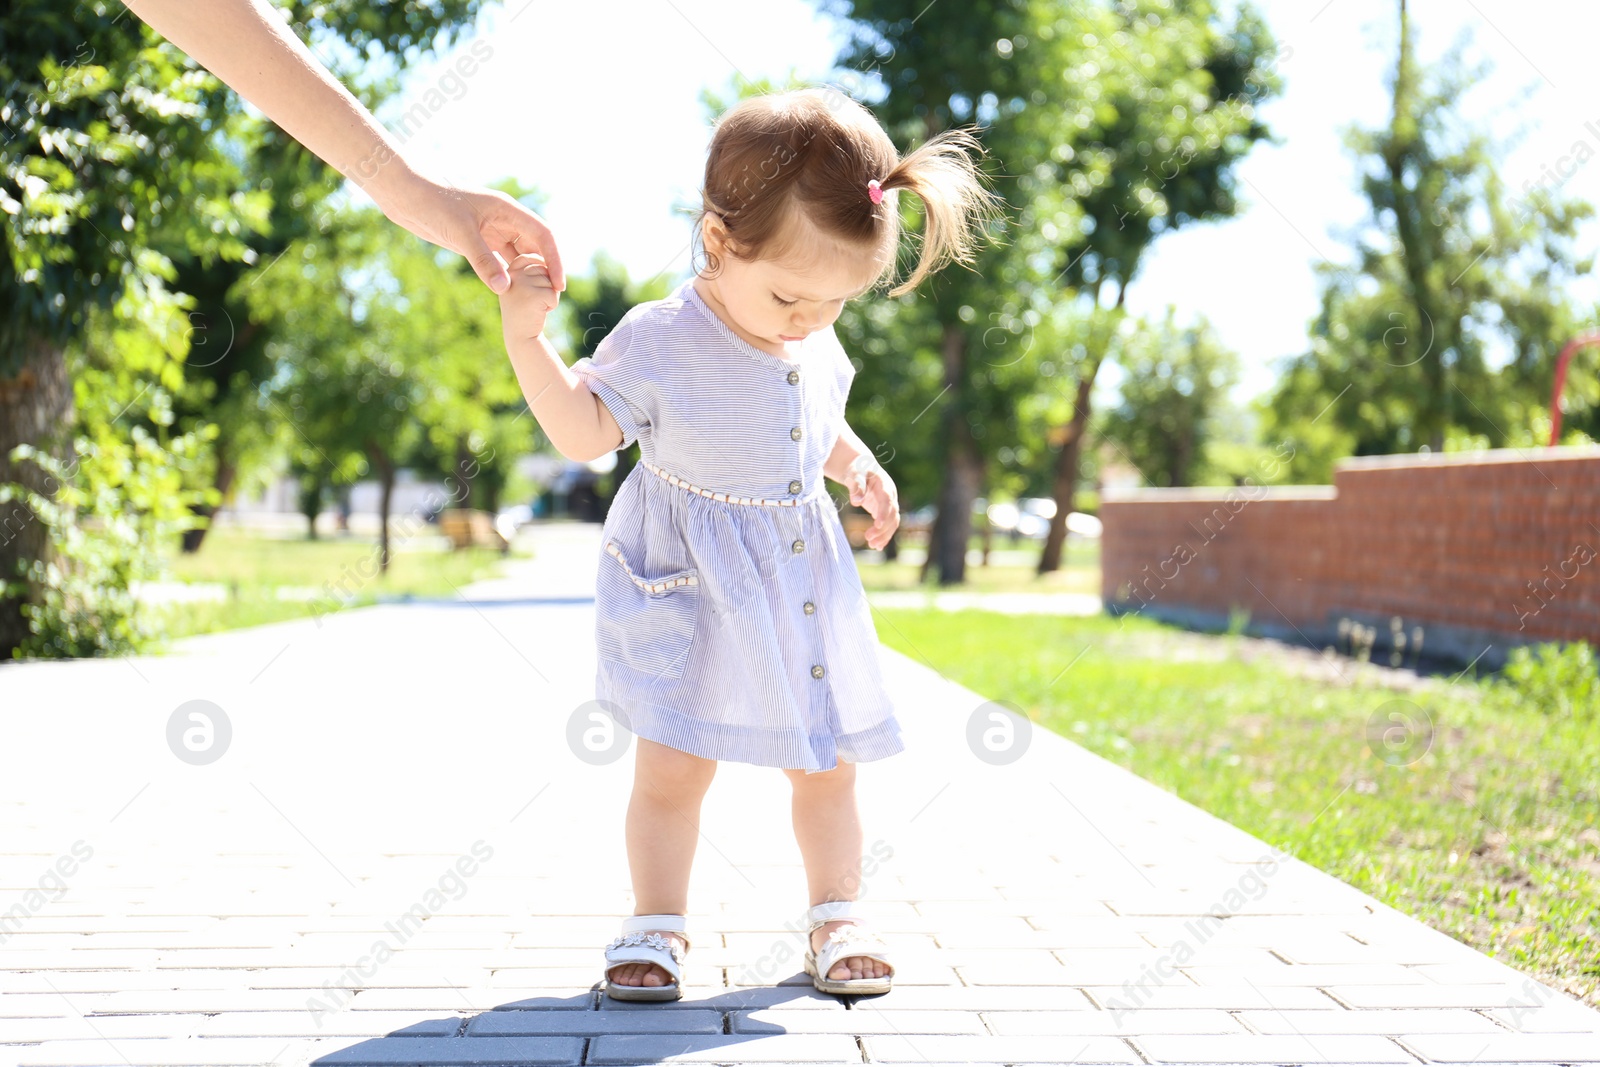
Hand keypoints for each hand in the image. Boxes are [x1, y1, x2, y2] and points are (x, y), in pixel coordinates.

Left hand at [378, 174, 565, 295]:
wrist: (404, 194)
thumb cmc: (433, 204)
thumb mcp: (461, 234)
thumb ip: (483, 261)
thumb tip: (504, 290)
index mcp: (507, 210)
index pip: (543, 235)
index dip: (555, 259)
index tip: (559, 284)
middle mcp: (503, 220)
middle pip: (535, 246)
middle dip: (545, 270)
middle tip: (550, 298)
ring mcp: (490, 231)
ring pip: (517, 255)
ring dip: (526, 275)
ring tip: (533, 299)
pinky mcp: (476, 241)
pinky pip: (498, 261)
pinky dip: (505, 276)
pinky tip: (509, 293)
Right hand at [498, 253, 558, 340]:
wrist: (520, 337)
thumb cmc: (525, 311)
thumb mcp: (524, 285)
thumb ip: (531, 270)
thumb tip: (549, 259)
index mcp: (507, 270)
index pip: (532, 258)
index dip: (540, 273)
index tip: (531, 290)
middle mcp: (511, 274)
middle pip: (545, 269)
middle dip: (546, 286)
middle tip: (533, 302)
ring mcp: (520, 284)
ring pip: (551, 281)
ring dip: (549, 296)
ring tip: (535, 307)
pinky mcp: (532, 295)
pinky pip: (554, 293)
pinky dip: (552, 304)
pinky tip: (538, 312)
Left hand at [849, 458, 899, 551]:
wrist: (862, 468)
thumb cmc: (857, 470)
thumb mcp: (854, 475)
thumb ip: (856, 487)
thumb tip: (856, 502)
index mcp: (885, 485)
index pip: (887, 501)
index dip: (884, 513)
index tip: (877, 525)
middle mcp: (891, 496)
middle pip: (892, 515)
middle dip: (883, 529)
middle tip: (868, 539)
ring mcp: (889, 504)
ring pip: (892, 523)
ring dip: (884, 535)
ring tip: (872, 546)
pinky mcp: (884, 511)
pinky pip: (888, 525)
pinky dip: (884, 536)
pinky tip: (878, 547)